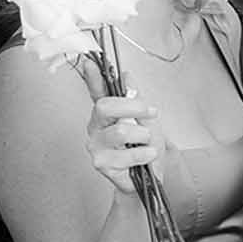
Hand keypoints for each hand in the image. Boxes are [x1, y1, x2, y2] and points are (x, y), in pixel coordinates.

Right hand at [77, 64, 162, 195]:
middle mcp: (96, 126)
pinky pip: (126, 155)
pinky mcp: (101, 163)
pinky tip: (146, 157)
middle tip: (151, 113)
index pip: (96, 91)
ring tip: (148, 143)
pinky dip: (144, 155)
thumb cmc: (146, 149)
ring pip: (120, 131)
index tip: (91, 62)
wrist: (150, 179)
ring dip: (143, 136)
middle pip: (105, 106)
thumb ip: (137, 100)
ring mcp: (95, 145)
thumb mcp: (149, 121)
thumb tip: (127, 76)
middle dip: (133, 106)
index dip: (92, 77)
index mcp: (106, 113)